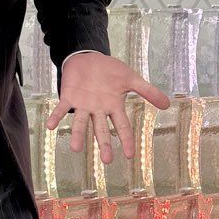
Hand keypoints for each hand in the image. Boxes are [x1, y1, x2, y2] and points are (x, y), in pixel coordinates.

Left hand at [46, 51, 172, 163]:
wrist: (88, 58)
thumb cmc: (110, 71)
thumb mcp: (131, 79)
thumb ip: (148, 91)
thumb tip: (168, 104)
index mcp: (114, 107)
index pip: (122, 126)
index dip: (126, 140)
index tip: (129, 156)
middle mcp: (98, 110)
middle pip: (102, 130)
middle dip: (103, 144)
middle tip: (106, 161)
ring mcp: (83, 105)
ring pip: (81, 123)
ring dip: (78, 135)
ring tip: (76, 148)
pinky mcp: (69, 97)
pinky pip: (62, 108)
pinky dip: (56, 116)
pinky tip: (50, 126)